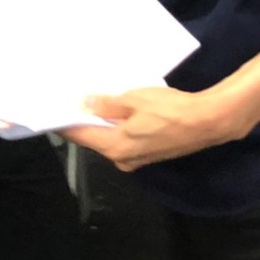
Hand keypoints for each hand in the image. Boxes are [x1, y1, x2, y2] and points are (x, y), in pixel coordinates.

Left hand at [59, 86, 252, 171]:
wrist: (207, 121)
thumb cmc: (169, 109)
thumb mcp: (134, 100)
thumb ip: (107, 104)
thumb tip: (85, 104)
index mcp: (115, 146)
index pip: (80, 135)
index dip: (65, 122)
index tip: (52, 109)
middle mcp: (122, 158)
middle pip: (94, 138)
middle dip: (83, 121)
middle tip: (71, 100)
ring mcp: (137, 159)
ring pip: (110, 139)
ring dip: (102, 123)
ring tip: (91, 101)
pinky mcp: (150, 153)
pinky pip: (125, 139)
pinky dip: (117, 127)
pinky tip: (117, 111)